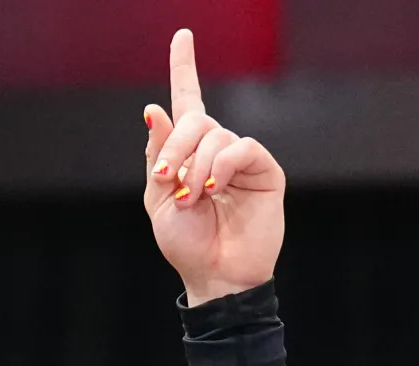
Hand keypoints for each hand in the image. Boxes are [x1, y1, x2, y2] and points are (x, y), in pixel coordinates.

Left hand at [140, 30, 284, 304]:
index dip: (184, 68)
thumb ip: (158, 155)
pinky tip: (214, 190)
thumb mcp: (157, 199)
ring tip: (190, 199)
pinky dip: (221, 166)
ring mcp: (242, 159)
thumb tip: (154, 108)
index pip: (187, 102)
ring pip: (216, 135)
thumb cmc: (185, 244)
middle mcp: (216, 149)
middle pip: (195, 119)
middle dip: (174, 146)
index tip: (182, 35)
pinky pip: (241, 148)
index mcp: (188, 153)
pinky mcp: (265, 171)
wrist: (213, 276)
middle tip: (165, 179)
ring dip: (195, 167)